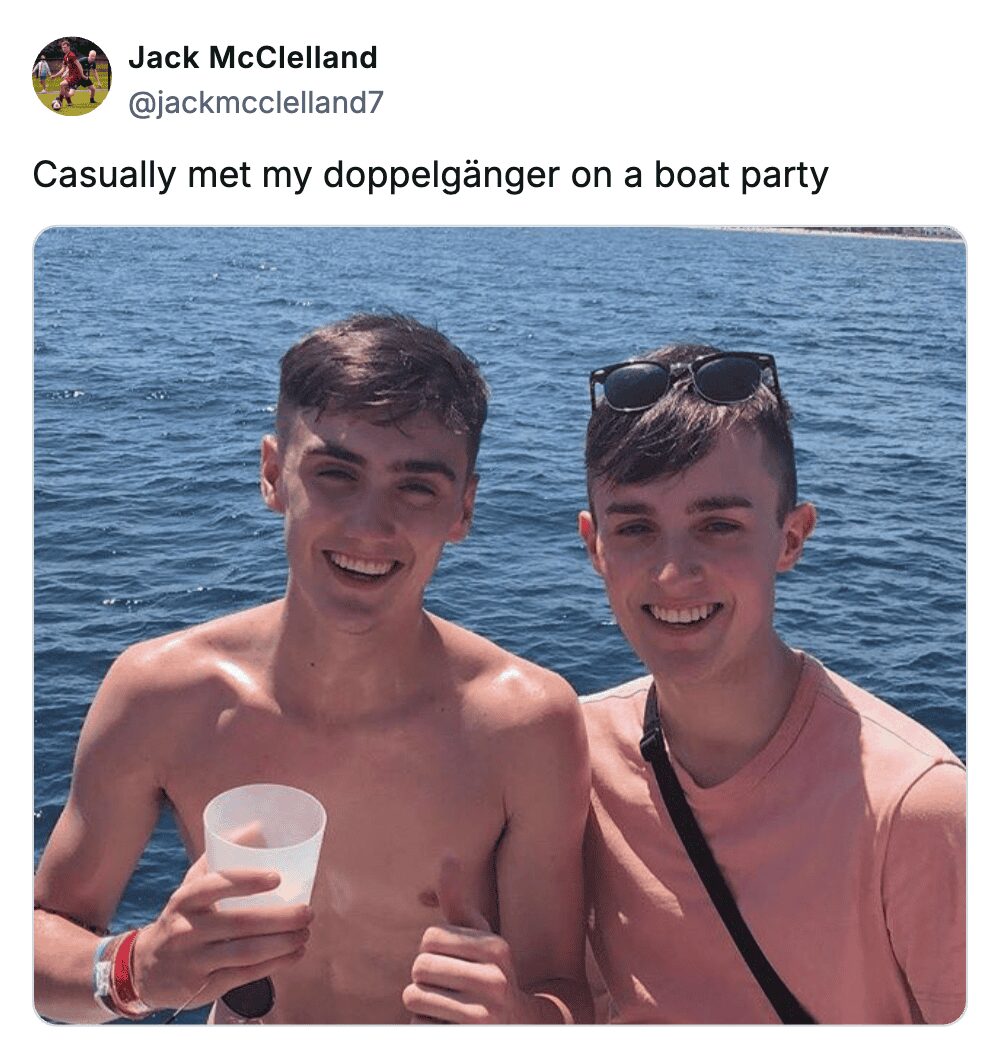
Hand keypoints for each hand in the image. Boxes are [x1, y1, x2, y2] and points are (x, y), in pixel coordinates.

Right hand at [130, 853, 311, 1011]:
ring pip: (247, 953)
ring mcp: (194, 961)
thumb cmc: (181, 917)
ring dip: (283, 943)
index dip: (247, 881)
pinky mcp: (203, 987)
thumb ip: (220, 856)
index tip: (277, 877)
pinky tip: (294, 954)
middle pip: (241, 924)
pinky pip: (245, 976)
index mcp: (185, 899)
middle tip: (307, 911)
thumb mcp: (191, 885)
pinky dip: (275, 965)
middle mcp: (187, 930)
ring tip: (305, 932)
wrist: (144, 968)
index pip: (215, 885)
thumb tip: (259, 828)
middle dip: (281, 918)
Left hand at [403, 855, 530, 1024]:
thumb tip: (447, 854)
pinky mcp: (467, 1041)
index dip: (432, 951)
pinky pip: (418, 1027)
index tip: (453, 963)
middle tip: (447, 988)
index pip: (430, 937)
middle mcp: (495, 980)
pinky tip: (447, 1028)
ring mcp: (483, 1016)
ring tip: (446, 1008)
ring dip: (422, 1005)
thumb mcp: (480, 937)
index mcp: (496, 948)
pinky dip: (424, 1028)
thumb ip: (458, 900)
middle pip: (420, 966)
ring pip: (414, 996)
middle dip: (425, 978)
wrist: (520, 1030)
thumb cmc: (488, 974)